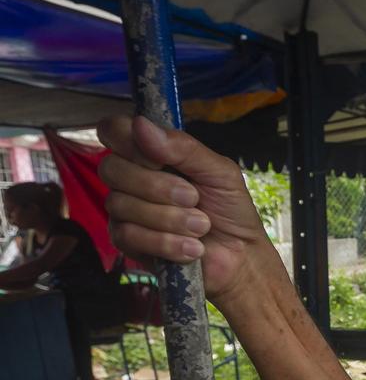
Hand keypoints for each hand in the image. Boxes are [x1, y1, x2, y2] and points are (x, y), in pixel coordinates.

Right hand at [96, 115, 273, 307]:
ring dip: (170, 219)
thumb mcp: (220, 172)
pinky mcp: (126, 241)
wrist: (240, 255)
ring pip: (120, 204)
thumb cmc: (230, 209)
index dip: (129, 142)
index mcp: (151, 152)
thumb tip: (140, 124)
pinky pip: (128, 235)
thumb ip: (184, 148)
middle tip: (194, 199)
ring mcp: (124, 210)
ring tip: (201, 226)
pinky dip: (166, 243)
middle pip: (111, 168)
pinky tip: (191, 248)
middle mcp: (131, 178)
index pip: (113, 130)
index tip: (160, 160)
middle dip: (158, 187)